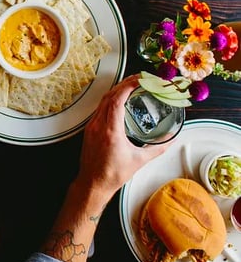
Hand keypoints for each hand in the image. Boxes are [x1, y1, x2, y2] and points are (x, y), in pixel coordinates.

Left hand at [76, 74, 170, 200]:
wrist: (92, 183)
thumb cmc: (112, 174)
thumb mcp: (139, 161)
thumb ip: (157, 148)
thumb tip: (171, 139)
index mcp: (110, 131)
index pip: (116, 101)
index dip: (128, 87)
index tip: (139, 79)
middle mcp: (98, 125)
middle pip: (109, 96)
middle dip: (124, 84)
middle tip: (139, 78)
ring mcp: (92, 126)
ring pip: (103, 101)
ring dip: (116, 91)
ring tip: (131, 85)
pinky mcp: (89, 129)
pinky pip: (99, 109)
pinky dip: (110, 100)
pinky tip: (119, 101)